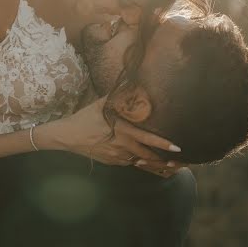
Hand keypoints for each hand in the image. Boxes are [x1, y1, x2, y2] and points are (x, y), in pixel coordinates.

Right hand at [36, 97, 180, 166]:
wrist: (68, 136)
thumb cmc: (85, 118)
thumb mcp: (102, 104)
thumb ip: (118, 96)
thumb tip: (131, 82)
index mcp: (122, 130)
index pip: (148, 139)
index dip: (163, 145)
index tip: (177, 148)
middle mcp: (122, 145)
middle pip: (148, 156)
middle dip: (164, 159)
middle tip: (178, 160)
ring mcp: (117, 156)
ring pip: (140, 162)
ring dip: (153, 162)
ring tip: (168, 164)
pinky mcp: (113, 163)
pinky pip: (130, 163)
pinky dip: (139, 163)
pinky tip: (146, 160)